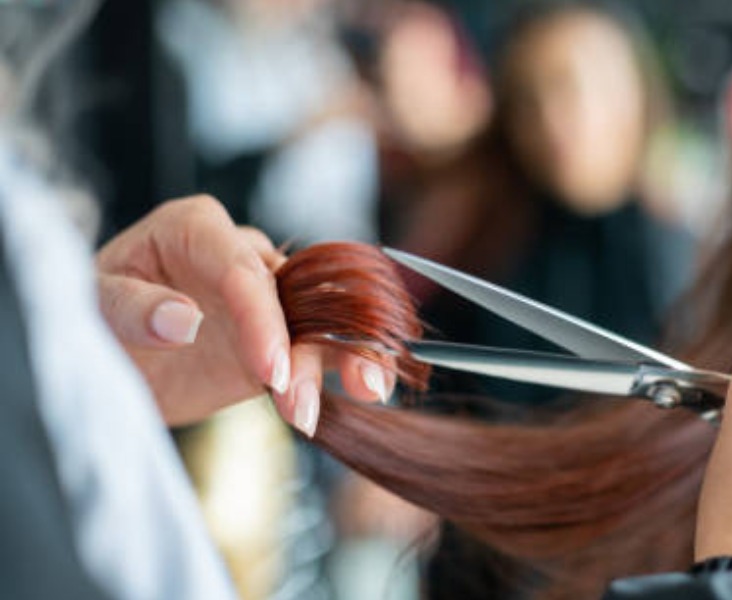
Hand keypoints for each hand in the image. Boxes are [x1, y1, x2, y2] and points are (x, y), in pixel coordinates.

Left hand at [96, 196, 395, 431]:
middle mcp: (240, 255)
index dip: (261, 316)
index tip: (268, 368)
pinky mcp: (280, 338)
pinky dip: (349, 366)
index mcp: (195, 228)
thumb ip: (132, 308)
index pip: (241, 267)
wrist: (103, 360)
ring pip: (320, 319)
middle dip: (307, 345)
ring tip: (363, 393)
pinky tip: (370, 388)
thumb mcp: (91, 308)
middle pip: (293, 291)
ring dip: (343, 357)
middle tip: (298, 401)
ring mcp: (266, 298)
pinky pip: (324, 347)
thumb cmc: (88, 317)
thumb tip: (182, 318)